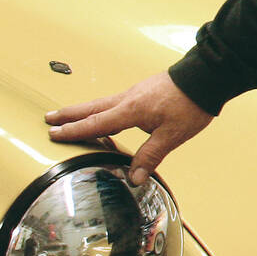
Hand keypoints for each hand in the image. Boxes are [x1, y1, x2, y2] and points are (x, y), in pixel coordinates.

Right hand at [46, 73, 213, 186]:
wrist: (208, 77)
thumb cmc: (191, 103)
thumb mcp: (172, 135)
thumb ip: (151, 156)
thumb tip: (134, 178)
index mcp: (131, 110)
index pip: (96, 123)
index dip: (74, 131)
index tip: (53, 133)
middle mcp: (129, 98)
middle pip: (92, 108)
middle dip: (69, 115)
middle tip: (48, 118)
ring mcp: (136, 92)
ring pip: (103, 102)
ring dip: (84, 109)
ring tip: (69, 115)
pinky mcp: (145, 90)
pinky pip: (115, 100)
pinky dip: (101, 107)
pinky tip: (106, 112)